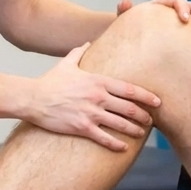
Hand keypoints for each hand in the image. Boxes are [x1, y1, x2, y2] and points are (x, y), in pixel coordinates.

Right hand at [25, 43, 159, 150]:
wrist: (33, 98)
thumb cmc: (50, 82)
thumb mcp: (66, 64)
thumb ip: (79, 52)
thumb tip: (87, 42)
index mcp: (97, 81)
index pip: (129, 89)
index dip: (145, 96)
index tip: (157, 101)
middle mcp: (97, 97)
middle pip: (129, 108)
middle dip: (143, 115)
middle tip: (151, 121)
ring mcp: (90, 113)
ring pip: (120, 124)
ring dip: (134, 130)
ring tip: (141, 133)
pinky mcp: (81, 127)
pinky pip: (104, 138)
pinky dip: (116, 144)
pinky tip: (123, 147)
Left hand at [117, 0, 190, 33]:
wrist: (139, 40)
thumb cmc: (131, 31)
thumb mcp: (125, 23)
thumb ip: (124, 12)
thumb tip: (125, 1)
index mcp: (161, 5)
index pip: (173, 0)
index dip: (180, 7)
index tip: (184, 19)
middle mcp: (175, 8)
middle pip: (190, 4)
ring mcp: (186, 16)